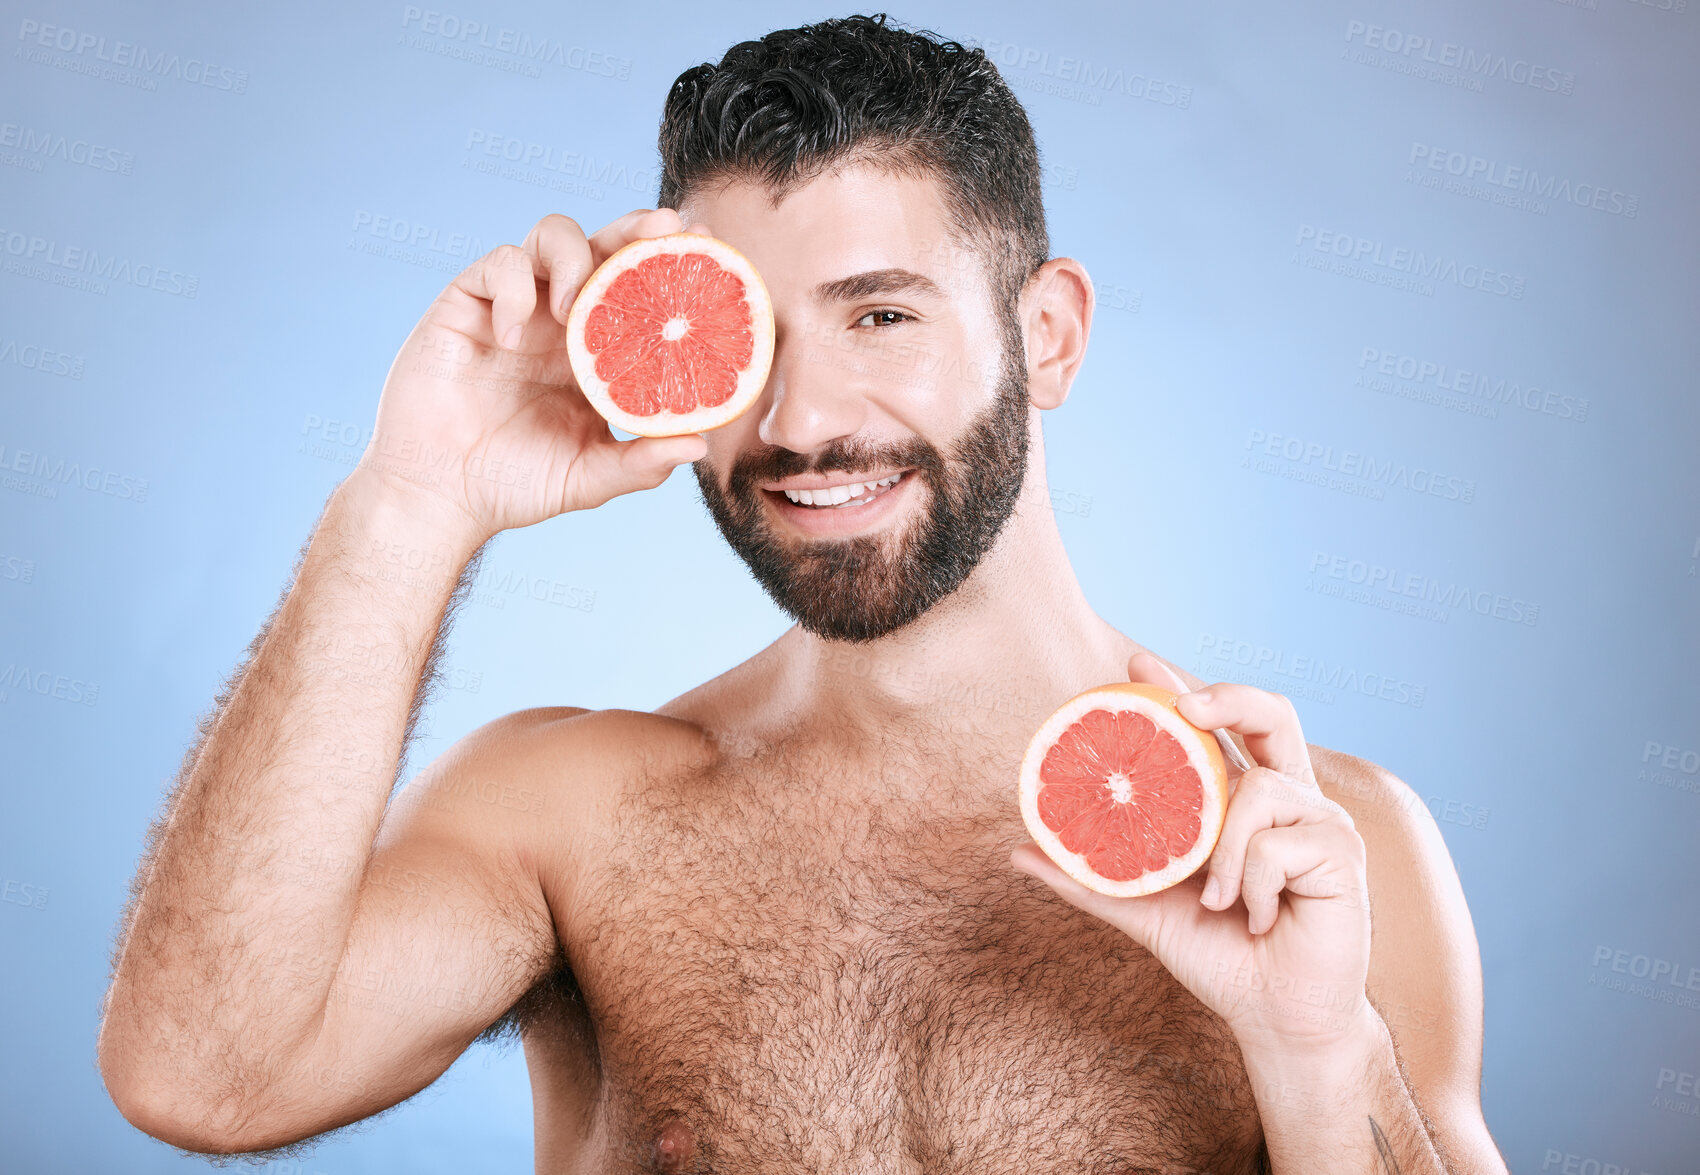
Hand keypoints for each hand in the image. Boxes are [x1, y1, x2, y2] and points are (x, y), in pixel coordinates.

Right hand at [356, 208, 715, 540]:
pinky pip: (496, 267)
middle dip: (637, 228)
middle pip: (604, 245)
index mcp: (596, 349)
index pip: (640, 289)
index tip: (709, 251)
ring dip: (573, 256)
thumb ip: (641, 463)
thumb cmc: (516, 484)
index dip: (669, 264)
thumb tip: (700, 445)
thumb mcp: (589, 476)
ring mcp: (516, 305)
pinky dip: (512, 291)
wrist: (442, 495)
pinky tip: (515, 337)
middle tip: (666, 228)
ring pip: (552, 235)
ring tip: (572, 307)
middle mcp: (560, 317)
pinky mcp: (467, 304)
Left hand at [1010, 651, 1373, 1054]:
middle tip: (1186, 708)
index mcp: (1246, 802)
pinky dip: (1249, 885)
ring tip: (1215, 898)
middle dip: (1228, 696)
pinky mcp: (1342, 850)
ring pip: (1258, 788)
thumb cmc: (1219, 956)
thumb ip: (1091, 877)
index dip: (1184, 686)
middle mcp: (1289, 798)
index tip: (1137, 662)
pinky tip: (1257, 919)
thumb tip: (1018, 850)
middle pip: (1271, 713)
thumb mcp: (1144, 909)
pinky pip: (1275, 844)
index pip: (1221, 727)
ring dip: (1223, 849)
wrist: (1272, 1017)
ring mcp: (1320, 820)